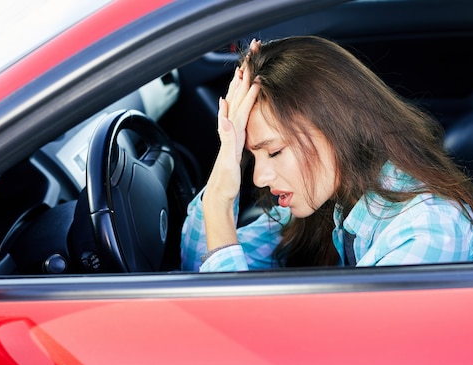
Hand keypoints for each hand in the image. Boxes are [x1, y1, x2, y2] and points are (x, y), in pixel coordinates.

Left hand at [206, 39, 260, 206]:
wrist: (218, 196)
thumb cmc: (225, 183)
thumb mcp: (228, 164)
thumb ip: (227, 141)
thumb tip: (224, 119)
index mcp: (232, 134)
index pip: (241, 107)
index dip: (248, 91)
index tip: (254, 73)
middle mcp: (228, 131)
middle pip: (236, 99)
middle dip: (242, 79)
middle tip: (248, 60)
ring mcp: (229, 135)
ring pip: (234, 104)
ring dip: (238, 87)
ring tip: (241, 71)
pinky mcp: (231, 141)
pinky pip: (235, 116)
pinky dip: (234, 105)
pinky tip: (227, 101)